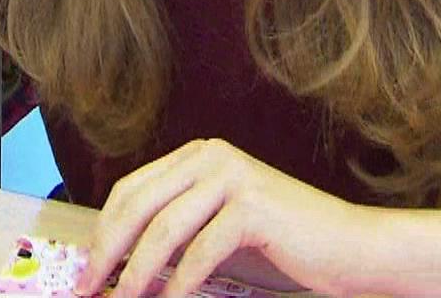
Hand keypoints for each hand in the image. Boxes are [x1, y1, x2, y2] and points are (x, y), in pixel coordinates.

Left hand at [78, 139, 376, 297]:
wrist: (354, 248)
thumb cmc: (286, 245)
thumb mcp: (219, 227)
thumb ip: (175, 229)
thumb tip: (119, 259)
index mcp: (198, 155)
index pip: (131, 190)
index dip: (103, 231)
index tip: (86, 268)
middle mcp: (211, 157)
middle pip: (137, 205)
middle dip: (107, 252)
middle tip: (88, 288)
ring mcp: (233, 178)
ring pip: (163, 229)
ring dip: (135, 273)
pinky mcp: (252, 208)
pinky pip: (199, 251)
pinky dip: (177, 284)